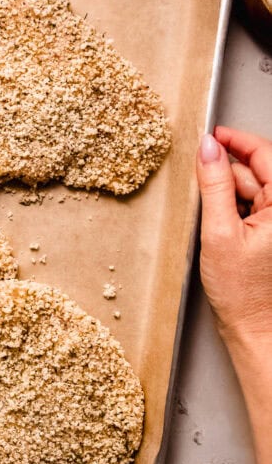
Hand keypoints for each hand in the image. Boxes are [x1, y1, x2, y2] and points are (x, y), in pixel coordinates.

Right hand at [196, 127, 271, 355]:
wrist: (256, 329)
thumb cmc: (244, 292)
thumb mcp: (219, 233)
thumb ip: (214, 185)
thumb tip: (207, 148)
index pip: (265, 154)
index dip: (237, 140)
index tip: (213, 134)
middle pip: (258, 170)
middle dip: (228, 171)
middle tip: (199, 178)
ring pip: (253, 188)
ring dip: (229, 192)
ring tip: (211, 215)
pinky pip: (252, 206)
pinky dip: (234, 208)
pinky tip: (221, 225)